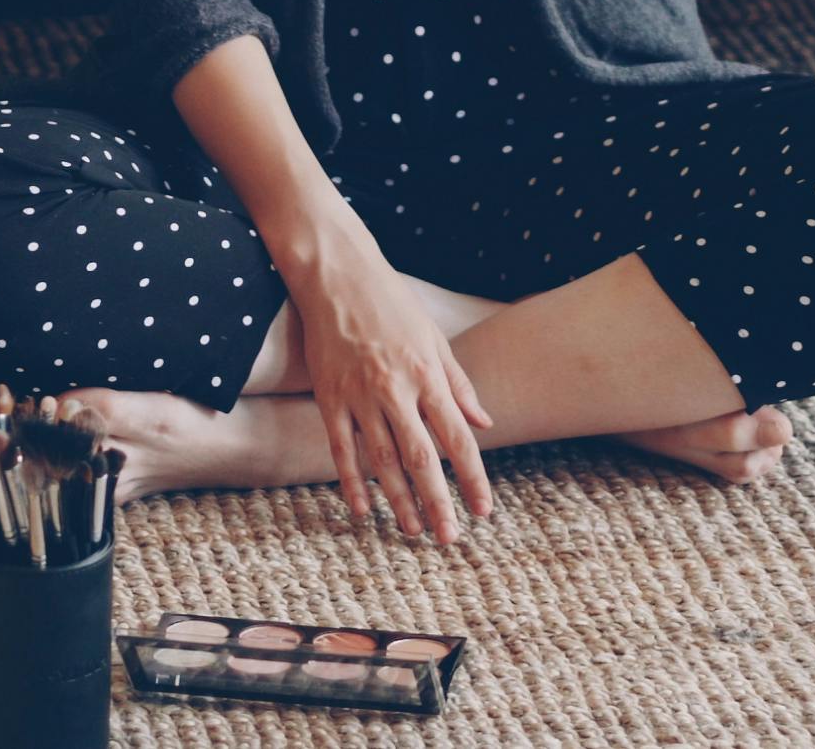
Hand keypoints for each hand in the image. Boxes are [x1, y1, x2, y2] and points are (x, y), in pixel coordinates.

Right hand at [283, 225, 495, 543]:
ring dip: (399, 501)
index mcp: (428, 376)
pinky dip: (352, 482)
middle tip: (448, 539)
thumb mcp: (435, 339)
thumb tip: (484, 425)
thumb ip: (459, 385)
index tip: (483, 511)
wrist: (337, 276)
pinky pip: (341, 449)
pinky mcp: (330, 397)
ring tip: (413, 531)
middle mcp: (396, 391)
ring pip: (382, 462)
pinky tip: (363, 510)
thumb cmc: (392, 304)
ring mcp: (359, 396)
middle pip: (422, 459)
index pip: (457, 440)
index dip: (471, 479)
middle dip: (438, 503)